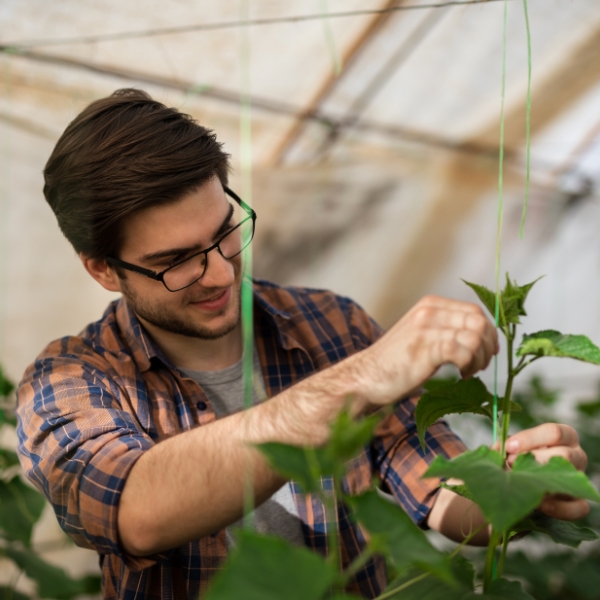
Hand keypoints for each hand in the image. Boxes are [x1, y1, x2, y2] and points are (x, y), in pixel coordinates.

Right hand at [358, 295, 498, 405]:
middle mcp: (429, 311)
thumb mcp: (421, 334)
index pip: (475, 311)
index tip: (486, 353)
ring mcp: (425, 329)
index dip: (488, 334)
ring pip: (475, 337)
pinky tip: (459, 376)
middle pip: (479, 322)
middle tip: (477, 366)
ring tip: (467, 372)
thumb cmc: (396, 362)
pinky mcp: (424, 349)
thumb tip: (482, 337)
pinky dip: (467, 365)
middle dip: (486, 347)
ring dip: (479, 359)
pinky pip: (460, 351)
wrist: (365, 377)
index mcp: (430, 304)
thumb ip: (446, 328)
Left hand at [505, 423, 588, 520]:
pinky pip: (578, 507)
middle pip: (565, 455)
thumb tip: (496, 450)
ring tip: (521, 483)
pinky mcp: (580, 502)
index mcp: (564, 436)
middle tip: (510, 465)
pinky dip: (558, 508)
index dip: (529, 439)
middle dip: (534, 460)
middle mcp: (577, 455)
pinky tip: (538, 504)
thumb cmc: (519, 457)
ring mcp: (579, 480)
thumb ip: (507, 446)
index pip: (554, 432)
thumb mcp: (513, 447)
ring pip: (570, 479)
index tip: (508, 446)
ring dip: (542, 481)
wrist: (523, 482)